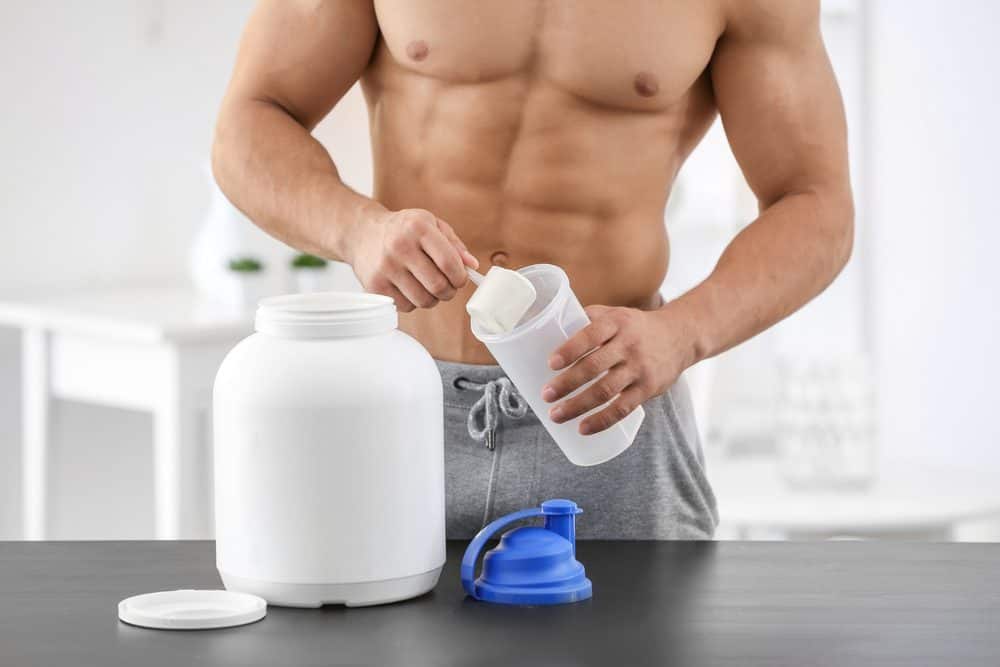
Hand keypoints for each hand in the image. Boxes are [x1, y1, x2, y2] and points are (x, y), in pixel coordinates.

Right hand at [346, 208, 478, 311]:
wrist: (362, 233)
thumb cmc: (403, 229)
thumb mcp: (431, 225)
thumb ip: (454, 245)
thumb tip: (472, 266)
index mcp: (418, 227)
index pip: (449, 262)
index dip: (461, 277)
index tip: (461, 279)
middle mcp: (400, 246)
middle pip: (438, 286)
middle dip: (449, 291)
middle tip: (447, 287)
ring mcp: (385, 267)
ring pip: (424, 300)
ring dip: (433, 298)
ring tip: (428, 287)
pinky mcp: (375, 285)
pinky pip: (406, 307)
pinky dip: (413, 302)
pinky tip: (409, 288)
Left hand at [541, 304, 697, 434]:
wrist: (680, 336)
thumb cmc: (635, 327)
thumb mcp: (615, 314)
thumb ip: (587, 319)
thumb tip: (549, 327)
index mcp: (616, 323)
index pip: (591, 335)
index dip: (570, 349)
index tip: (551, 363)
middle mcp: (628, 345)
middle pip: (594, 366)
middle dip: (567, 383)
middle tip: (546, 395)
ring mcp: (639, 368)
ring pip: (606, 390)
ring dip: (578, 405)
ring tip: (556, 415)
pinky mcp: (648, 389)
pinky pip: (622, 408)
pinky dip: (601, 420)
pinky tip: (583, 428)